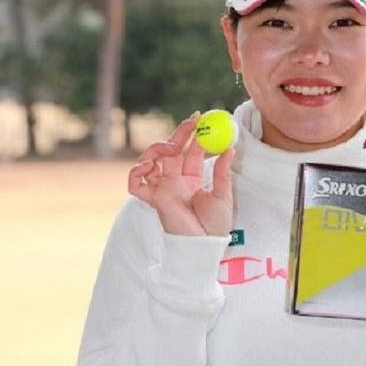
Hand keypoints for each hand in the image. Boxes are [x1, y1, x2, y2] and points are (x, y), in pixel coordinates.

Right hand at [127, 112, 234, 235]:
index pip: (190, 152)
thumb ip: (223, 172)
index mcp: (191, 179)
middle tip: (191, 122)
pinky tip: (148, 167)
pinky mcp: (153, 199)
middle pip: (170, 151)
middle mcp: (175, 182)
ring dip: (157, 148)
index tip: (201, 119)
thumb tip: (230, 148)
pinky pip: (135, 184)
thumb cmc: (215, 225)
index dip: (194, 135)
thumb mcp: (224, 195)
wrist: (205, 245)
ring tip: (171, 148)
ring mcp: (162, 189)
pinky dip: (136, 172)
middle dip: (179, 134)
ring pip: (150, 161)